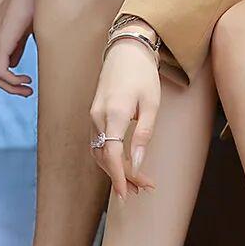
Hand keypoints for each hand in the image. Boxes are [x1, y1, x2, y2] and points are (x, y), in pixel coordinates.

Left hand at [0, 0, 35, 96]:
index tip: (26, 84)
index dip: (7, 80)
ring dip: (12, 88)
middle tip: (28, 92)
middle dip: (9, 88)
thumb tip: (14, 65)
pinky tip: (27, 80)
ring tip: (29, 89)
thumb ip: (17, 47)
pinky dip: (14, 81)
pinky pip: (1, 72)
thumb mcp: (25, 31)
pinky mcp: (0, 40)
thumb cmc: (35, 3)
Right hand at [90, 29, 160, 199]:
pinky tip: (125, 165)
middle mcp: (98, 117)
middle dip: (124, 177)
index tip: (126, 194)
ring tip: (138, 183)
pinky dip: (111, 158)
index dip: (119, 176)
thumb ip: (144, 135)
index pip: (112, 154)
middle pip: (106, 157)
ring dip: (117, 170)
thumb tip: (138, 163)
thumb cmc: (142, 75)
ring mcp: (93, 117)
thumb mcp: (151, 105)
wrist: (125, 51)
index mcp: (113, 113)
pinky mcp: (94, 116)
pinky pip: (99, 144)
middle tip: (144, 189)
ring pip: (100, 153)